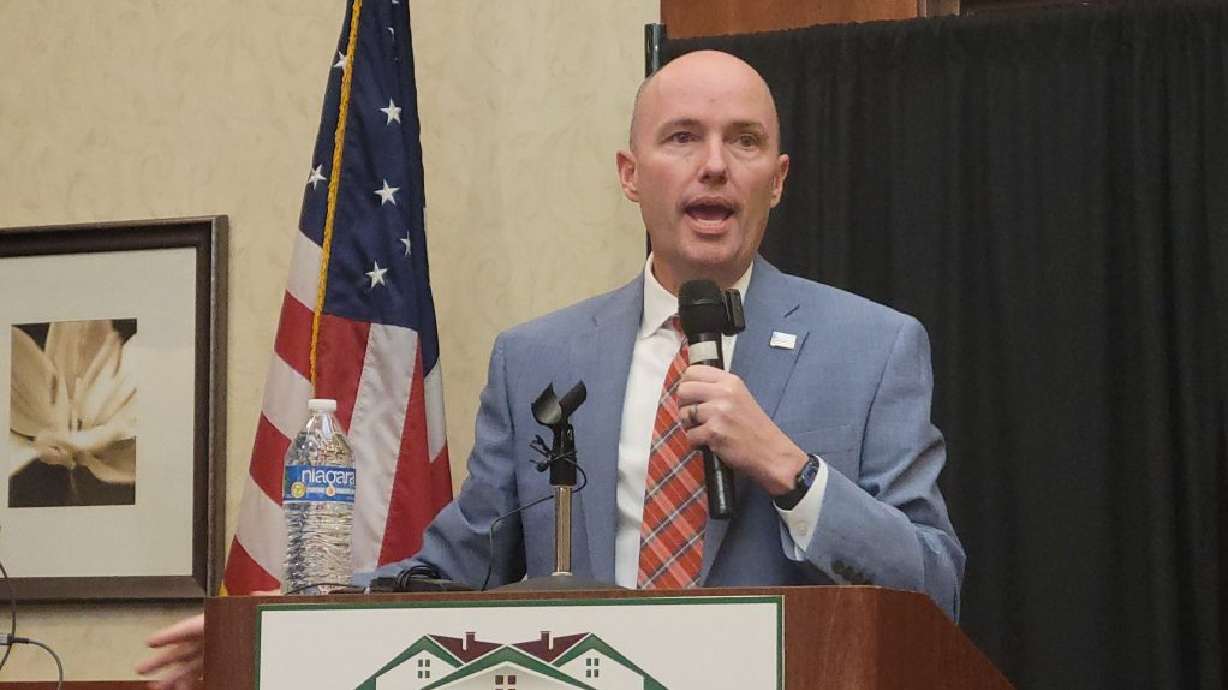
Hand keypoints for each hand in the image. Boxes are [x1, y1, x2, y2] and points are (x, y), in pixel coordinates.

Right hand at [136, 591, 278, 688]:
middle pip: (186, 647)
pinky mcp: (225, 662)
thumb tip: (260, 592)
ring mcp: (219, 649)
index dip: (172, 634)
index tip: (151, 641)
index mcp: (223, 619)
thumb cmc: (277, 613)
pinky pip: (204, 673)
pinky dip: (191, 681)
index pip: (193, 626)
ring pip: (190, 664)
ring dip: (173, 676)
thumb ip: (265, 597)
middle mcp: (216, 634)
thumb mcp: (272, 603)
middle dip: (163, 659)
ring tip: (156, 687)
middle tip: (141, 669)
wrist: (291, 630)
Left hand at [676, 364, 806, 494]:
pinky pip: (690, 435)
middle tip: (694, 415)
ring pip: (684, 414)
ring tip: (705, 430)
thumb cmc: (754, 427)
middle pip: (683, 390)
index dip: (687, 384)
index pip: (693, 371)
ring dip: (690, 425)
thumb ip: (718, 388)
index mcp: (730, 381)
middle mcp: (723, 393)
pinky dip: (696, 442)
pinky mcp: (714, 433)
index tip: (692, 396)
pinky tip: (710, 442)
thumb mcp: (741, 397)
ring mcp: (718, 413)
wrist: (771, 452)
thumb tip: (690, 385)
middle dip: (684, 405)